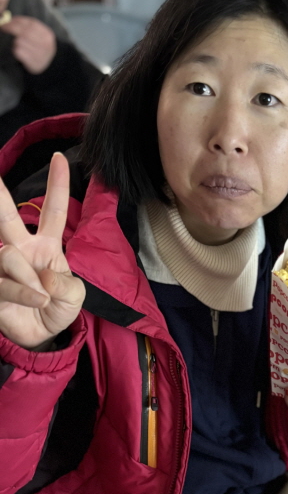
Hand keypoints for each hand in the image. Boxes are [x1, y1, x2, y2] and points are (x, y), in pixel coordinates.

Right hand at [0, 152, 84, 348]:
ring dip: (28, 280)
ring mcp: (5, 266)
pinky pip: (5, 282)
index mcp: (46, 245)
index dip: (57, 186)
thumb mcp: (74, 296)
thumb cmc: (57, 307)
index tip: (60, 158)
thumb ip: (66, 284)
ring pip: (9, 257)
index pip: (53, 211)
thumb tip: (43, 278)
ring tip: (40, 297)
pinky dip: (24, 293)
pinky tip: (37, 300)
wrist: (42, 335)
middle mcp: (22, 249)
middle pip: (8, 218)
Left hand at [1, 16, 55, 73]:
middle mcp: (46, 44)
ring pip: (20, 42)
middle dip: (11, 29)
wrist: (48, 66)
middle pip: (24, 32)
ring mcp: (41, 55)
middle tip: (4, 28)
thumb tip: (7, 18)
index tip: (5, 21)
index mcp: (47, 34)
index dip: (15, 21)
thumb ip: (25, 25)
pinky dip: (15, 51)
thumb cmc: (39, 47)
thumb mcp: (37, 34)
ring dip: (15, 42)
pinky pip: (18, 52)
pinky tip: (18, 52)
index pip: (29, 23)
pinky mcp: (34, 63)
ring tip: (17, 44)